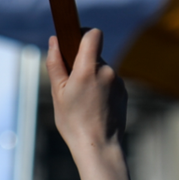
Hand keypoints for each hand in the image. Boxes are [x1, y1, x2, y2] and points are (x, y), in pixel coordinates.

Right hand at [46, 29, 126, 155]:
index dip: (84, 34)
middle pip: (94, 54)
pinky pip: (110, 82)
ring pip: (102, 70)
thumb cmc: (73, 121)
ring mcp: (118, 81)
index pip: (93, 34)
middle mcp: (107, 71)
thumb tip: (54, 41)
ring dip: (92, 78)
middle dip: (83, 63)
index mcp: (88, 68)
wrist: (99, 146)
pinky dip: (102, 88)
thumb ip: (55, 63)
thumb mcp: (57, 93)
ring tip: (84, 101)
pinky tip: (95, 106)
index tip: (74, 42)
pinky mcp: (124, 91)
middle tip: (72, 86)